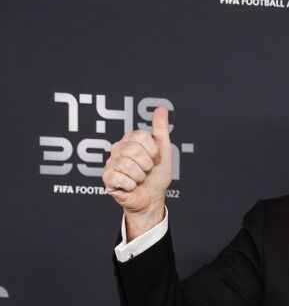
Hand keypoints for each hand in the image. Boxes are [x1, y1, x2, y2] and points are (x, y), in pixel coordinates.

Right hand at [103, 107, 171, 238]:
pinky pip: (119, 178)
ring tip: (139, 178)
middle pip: (134, 150)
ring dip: (140, 176)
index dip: (153, 150)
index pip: (141, 136)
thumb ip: (160, 129)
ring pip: (127, 165)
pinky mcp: (107, 178)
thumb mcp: (163, 150)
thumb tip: (161, 108)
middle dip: (147, 164)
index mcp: (130, 140)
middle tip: (147, 170)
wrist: (153, 197)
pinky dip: (131, 185)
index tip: (155, 158)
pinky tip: (131, 186)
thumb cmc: (157, 174)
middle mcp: (118, 148)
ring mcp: (111, 163)